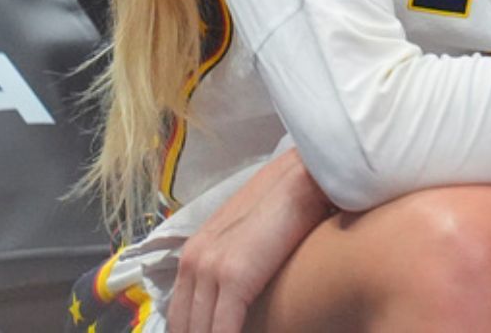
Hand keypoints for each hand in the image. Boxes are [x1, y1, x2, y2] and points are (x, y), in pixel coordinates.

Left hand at [168, 147, 331, 332]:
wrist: (309, 173)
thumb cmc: (292, 199)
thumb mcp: (254, 230)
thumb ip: (243, 255)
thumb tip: (255, 279)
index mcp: (196, 250)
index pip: (181, 311)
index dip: (191, 332)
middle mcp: (194, 260)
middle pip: (184, 324)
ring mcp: (211, 267)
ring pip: (200, 330)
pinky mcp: (235, 276)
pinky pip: (222, 330)